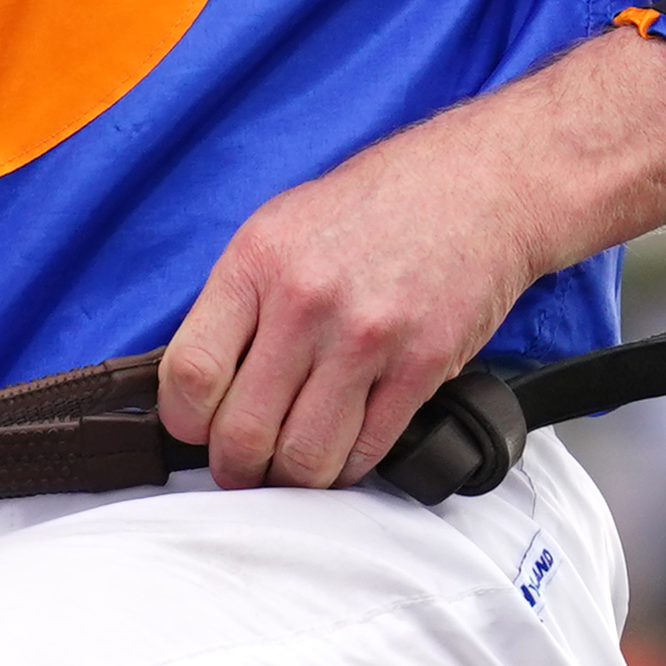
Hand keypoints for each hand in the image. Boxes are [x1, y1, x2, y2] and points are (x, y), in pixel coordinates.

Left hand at [159, 24, 665, 490]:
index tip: (196, 430)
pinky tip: (343, 450)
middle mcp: (307, 302)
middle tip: (243, 466)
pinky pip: (366, 452)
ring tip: (292, 466)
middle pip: (243, 431)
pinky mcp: (421, 368)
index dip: (185, 422)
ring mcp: (367, 339)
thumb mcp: (280, 227)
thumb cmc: (379, 205)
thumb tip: (201, 381)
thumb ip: (238, 300)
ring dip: (291, 479)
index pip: (191, 373)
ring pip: (304, 459)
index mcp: (259, 263)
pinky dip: (348, 468)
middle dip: (236, 467)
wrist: (480, 187)